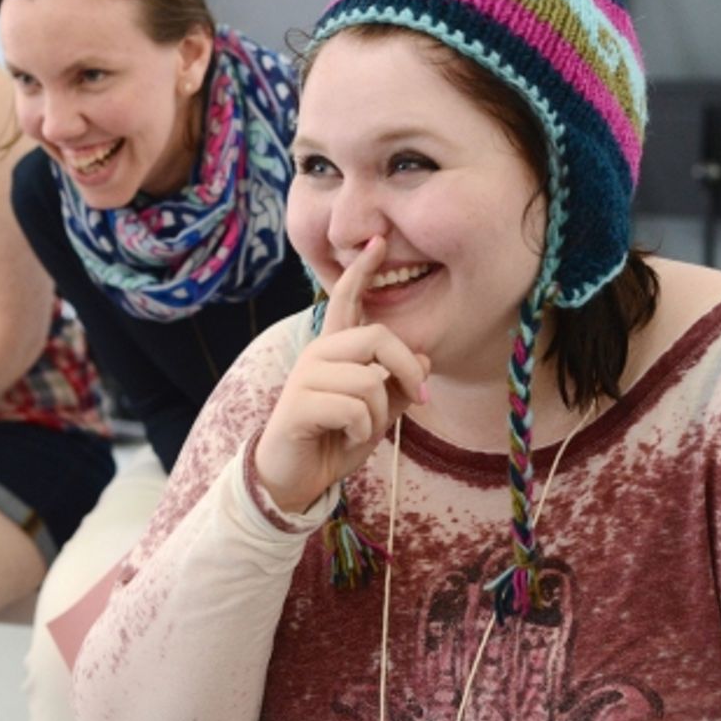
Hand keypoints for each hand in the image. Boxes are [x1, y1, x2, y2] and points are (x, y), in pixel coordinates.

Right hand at [254, 236, 429, 513]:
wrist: (296, 479)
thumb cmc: (336, 441)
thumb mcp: (379, 414)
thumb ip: (399, 386)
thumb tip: (425, 359)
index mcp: (335, 351)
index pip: (346, 299)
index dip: (363, 270)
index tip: (379, 241)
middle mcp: (318, 355)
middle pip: (377, 337)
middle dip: (407, 370)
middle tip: (419, 401)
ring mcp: (306, 377)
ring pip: (369, 381)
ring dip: (381, 416)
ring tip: (364, 430)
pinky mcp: (299, 404)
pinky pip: (354, 408)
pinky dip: (364, 431)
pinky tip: (350, 438)